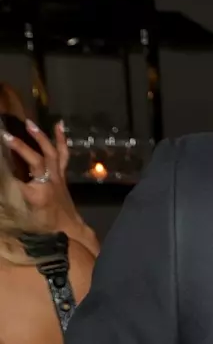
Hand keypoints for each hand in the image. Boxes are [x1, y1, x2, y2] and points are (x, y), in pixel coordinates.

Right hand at [2, 121, 99, 256]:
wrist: (67, 227)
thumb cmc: (41, 224)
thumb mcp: (20, 215)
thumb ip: (8, 195)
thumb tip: (4, 181)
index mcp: (36, 194)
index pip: (14, 179)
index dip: (6, 170)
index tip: (2, 147)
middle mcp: (49, 182)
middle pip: (36, 161)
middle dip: (21, 147)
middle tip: (5, 135)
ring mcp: (58, 176)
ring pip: (51, 153)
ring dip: (40, 137)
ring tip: (29, 123)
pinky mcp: (62, 174)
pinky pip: (62, 154)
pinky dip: (61, 139)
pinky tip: (58, 125)